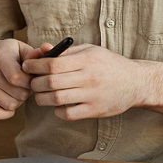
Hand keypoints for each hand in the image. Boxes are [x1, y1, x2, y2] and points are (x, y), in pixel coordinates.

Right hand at [0, 38, 38, 120]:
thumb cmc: (7, 53)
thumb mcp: (20, 48)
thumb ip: (34, 54)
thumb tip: (46, 53)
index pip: (17, 78)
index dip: (30, 81)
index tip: (32, 77)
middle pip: (17, 94)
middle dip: (27, 91)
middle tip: (27, 84)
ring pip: (10, 105)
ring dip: (19, 101)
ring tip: (18, 90)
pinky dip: (7, 112)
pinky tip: (10, 100)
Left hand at [22, 44, 143, 119]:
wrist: (136, 82)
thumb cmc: (109, 64)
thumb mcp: (90, 50)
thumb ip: (65, 51)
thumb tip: (41, 49)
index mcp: (87, 59)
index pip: (52, 63)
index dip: (35, 65)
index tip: (27, 66)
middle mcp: (89, 77)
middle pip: (51, 82)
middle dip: (35, 83)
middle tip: (32, 82)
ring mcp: (92, 95)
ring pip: (56, 99)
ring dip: (42, 98)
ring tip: (41, 94)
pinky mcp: (95, 110)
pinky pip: (68, 114)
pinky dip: (57, 111)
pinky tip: (57, 105)